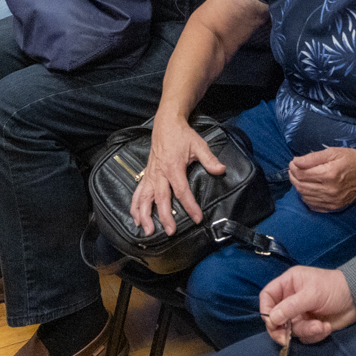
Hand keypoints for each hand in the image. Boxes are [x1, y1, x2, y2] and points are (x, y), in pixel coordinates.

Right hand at [130, 117, 224, 234]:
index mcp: (173, 167)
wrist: (166, 124)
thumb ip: (209, 159)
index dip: (190, 206)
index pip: (182, 191)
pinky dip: (134, 206)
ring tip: (147, 230)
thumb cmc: (182, 136)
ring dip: (144, 215)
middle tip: (171, 231)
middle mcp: (159, 174)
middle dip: (165, 217)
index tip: (197, 218)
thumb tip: (221, 170)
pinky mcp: (146, 175)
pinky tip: (135, 218)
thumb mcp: (199, 145)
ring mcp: (151, 175)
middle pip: (161, 199)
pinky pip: (138, 192)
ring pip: (144, 198)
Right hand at [260, 267, 355, 345]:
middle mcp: (291, 298)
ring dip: (305, 331)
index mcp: (289, 284)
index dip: (266, 310)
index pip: (267, 296)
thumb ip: (290, 307)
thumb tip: (272, 319)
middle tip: (286, 338)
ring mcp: (300, 313)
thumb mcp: (312, 294)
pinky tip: (325, 327)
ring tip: (320, 325)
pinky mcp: (310, 325)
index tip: (272, 323)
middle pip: (275, 318)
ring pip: (291, 329)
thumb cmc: (334, 288)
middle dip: (282, 329)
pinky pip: (303, 336)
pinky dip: (314, 334)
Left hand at [288, 148, 355, 213]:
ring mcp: (331, 201)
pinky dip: (306, 197)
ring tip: (301, 177)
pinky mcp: (333, 207)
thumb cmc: (352, 160)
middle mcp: (329, 190)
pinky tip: (309, 188)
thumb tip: (296, 161)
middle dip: (293, 176)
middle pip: (300, 186)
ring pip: (304, 196)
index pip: (301, 173)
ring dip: (298, 186)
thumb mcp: (334, 152)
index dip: (293, 167)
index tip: (294, 162)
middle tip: (294, 169)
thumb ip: (313, 157)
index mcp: (329, 174)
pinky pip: (312, 205)